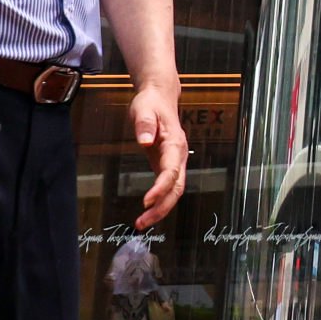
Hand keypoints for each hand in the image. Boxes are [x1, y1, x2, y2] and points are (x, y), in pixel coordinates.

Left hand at [130, 82, 187, 228]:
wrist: (159, 96)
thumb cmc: (151, 103)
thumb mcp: (143, 108)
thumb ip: (144, 123)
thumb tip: (144, 140)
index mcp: (174, 143)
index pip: (171, 171)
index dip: (160, 188)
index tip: (146, 201)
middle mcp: (178, 155)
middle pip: (176, 188)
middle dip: (162, 207)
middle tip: (142, 222)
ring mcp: (174, 161)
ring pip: (174, 191)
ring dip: (161, 208)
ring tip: (141, 222)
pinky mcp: (166, 164)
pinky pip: (168, 187)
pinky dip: (160, 201)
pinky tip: (148, 211)